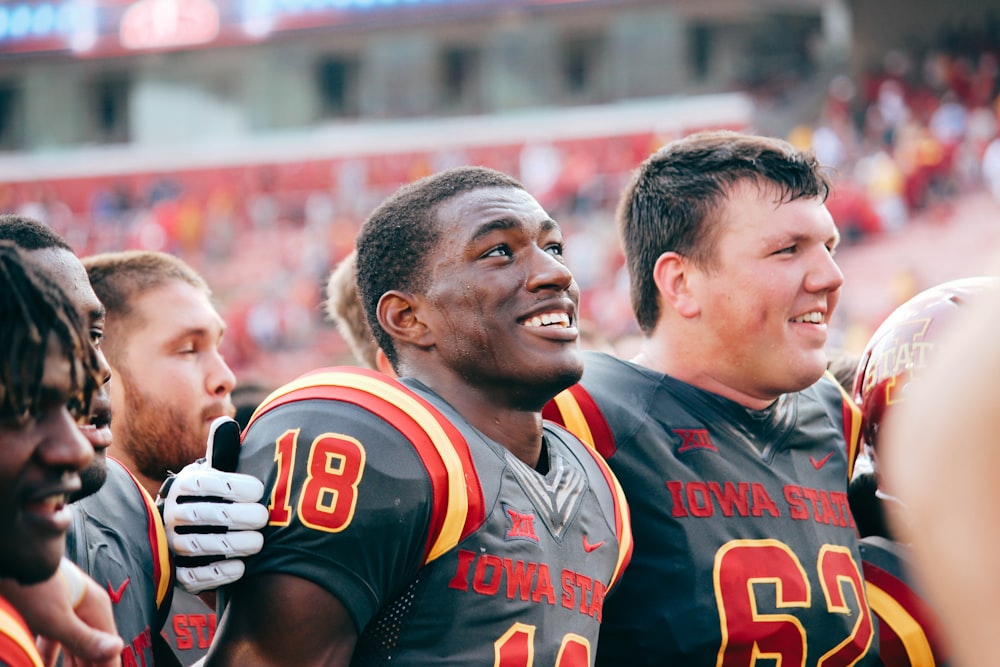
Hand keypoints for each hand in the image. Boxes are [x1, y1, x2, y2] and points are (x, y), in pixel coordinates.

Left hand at [0, 558, 123, 666]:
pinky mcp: (48, 611)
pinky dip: (51, 656)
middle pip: (92, 648)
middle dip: (89, 666)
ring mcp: (67, 610)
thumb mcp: (56, 619)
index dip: (108, 666)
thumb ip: (85, 638)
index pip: (109, 648)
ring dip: (71, 664)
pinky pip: (54, 641)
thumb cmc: (32, 586)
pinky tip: (43, 665)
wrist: (15, 557)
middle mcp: (85, 609)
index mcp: (95, 609)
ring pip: (73, 646)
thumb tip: (116, 649)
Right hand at [160, 417, 267, 593]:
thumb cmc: (217, 495)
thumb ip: (223, 451)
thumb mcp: (218, 472)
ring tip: (257, 543)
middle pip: (200, 515)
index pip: (203, 483)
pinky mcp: (178, 573)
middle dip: (234, 517)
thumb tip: (225, 421)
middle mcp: (172, 514)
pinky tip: (241, 568)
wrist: (199, 530)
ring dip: (228, 545)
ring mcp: (172, 545)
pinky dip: (216, 573)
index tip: (259, 490)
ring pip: (196, 546)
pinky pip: (191, 576)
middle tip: (263, 518)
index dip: (230, 486)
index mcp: (185, 486)